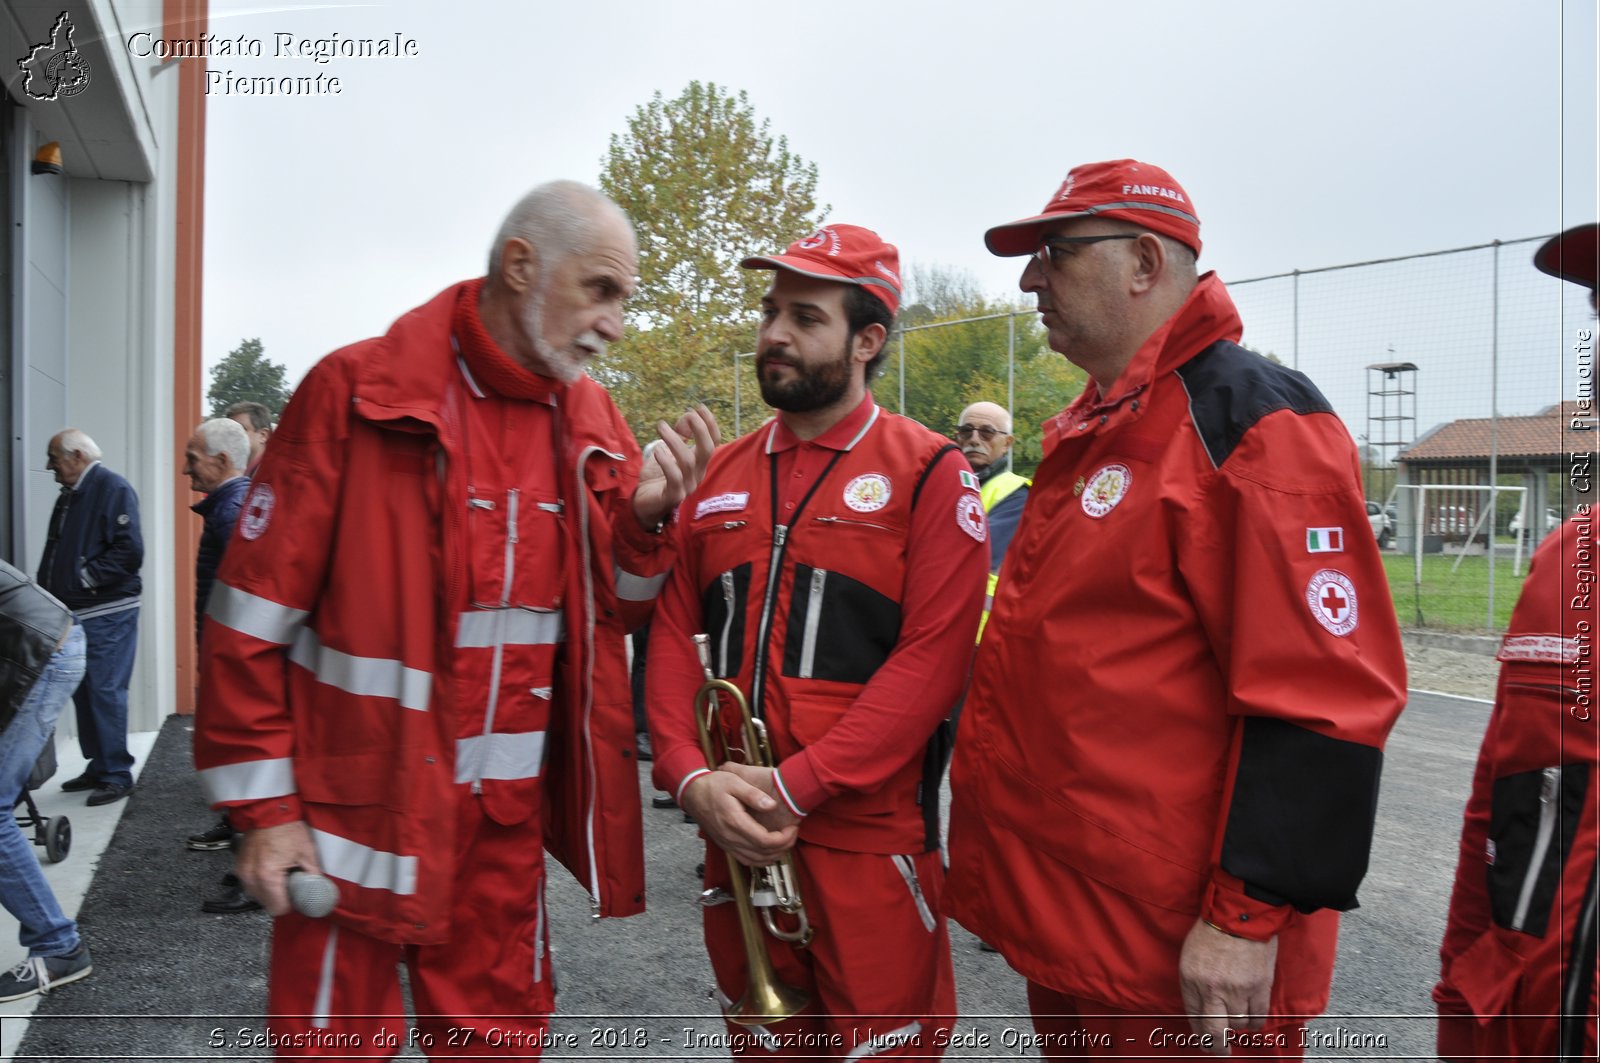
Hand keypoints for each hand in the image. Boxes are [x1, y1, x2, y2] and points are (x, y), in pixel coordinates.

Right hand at [236, 821, 321, 916]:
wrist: (269, 811)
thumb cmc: (288, 829)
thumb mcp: (307, 853)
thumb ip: (312, 876)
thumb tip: (318, 890)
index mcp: (268, 876)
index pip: (277, 908)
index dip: (290, 905)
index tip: (297, 897)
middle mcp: (251, 877)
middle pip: (266, 904)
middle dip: (279, 899)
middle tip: (291, 885)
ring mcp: (242, 872)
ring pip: (256, 895)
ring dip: (268, 892)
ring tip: (281, 876)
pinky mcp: (239, 867)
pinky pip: (250, 884)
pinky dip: (260, 882)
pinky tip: (271, 871)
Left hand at [632, 404, 719, 529]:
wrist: (644, 503)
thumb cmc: (658, 476)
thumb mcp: (668, 451)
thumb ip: (679, 436)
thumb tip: (686, 417)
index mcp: (699, 463)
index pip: (714, 441)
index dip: (710, 423)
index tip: (698, 407)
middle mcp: (697, 474)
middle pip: (708, 449)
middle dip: (700, 428)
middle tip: (687, 414)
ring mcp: (687, 486)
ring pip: (688, 460)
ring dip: (675, 440)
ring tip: (661, 427)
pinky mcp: (673, 496)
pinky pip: (674, 478)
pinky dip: (666, 461)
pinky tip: (657, 450)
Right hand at [680, 767, 796, 865]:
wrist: (692, 793)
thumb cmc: (713, 785)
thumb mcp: (734, 781)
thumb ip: (753, 794)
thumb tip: (771, 806)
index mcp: (734, 821)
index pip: (764, 841)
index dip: (783, 839)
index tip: (792, 828)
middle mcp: (730, 837)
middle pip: (762, 854)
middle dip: (783, 847)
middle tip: (793, 834)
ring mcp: (727, 843)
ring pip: (755, 861)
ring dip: (773, 856)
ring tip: (785, 842)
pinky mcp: (725, 845)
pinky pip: (745, 860)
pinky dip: (761, 860)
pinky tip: (769, 851)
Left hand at [1178, 919, 1278, 1055]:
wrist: (1241, 914)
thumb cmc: (1212, 931)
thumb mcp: (1190, 956)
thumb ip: (1193, 983)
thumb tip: (1200, 1008)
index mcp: (1191, 979)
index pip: (1193, 1017)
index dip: (1199, 1033)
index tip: (1204, 1040)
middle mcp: (1212, 988)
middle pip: (1214, 1031)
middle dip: (1217, 1047)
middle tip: (1220, 1051)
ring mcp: (1237, 989)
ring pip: (1238, 1025)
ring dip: (1238, 1026)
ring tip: (1237, 1019)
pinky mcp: (1260, 987)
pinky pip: (1258, 1018)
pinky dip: (1255, 1022)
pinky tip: (1251, 1019)